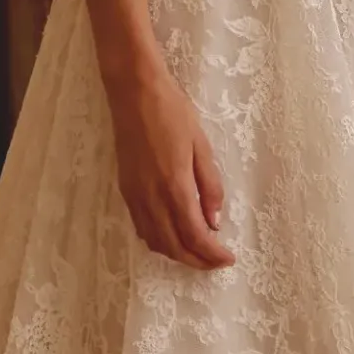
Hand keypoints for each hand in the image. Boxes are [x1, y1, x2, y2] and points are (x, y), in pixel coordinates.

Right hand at [106, 59, 235, 269]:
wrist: (133, 92)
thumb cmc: (172, 112)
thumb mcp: (201, 146)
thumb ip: (209, 186)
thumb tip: (214, 221)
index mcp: (175, 186)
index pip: (195, 235)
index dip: (212, 254)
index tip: (228, 259)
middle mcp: (151, 197)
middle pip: (173, 246)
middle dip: (196, 261)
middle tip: (216, 262)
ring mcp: (135, 195)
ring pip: (154, 241)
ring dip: (177, 253)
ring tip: (197, 252)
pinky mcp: (125, 189)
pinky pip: (141, 227)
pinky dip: (158, 240)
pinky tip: (172, 235)